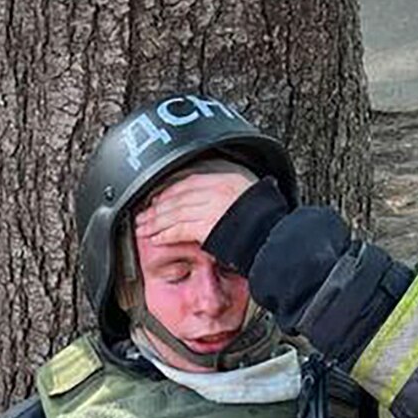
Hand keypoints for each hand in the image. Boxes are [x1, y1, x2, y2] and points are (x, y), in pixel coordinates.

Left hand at [134, 172, 259, 251]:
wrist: (274, 236)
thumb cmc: (267, 223)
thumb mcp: (251, 198)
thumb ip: (232, 196)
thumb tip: (222, 201)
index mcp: (226, 179)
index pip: (189, 182)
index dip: (169, 192)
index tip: (156, 199)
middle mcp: (217, 190)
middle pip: (177, 197)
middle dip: (157, 208)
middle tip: (143, 216)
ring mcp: (211, 207)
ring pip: (175, 212)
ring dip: (156, 222)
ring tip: (143, 229)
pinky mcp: (207, 226)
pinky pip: (180, 229)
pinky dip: (166, 234)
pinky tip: (156, 239)